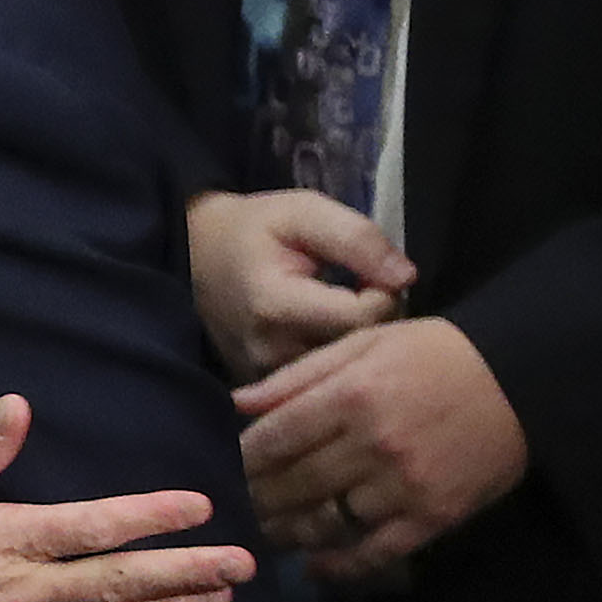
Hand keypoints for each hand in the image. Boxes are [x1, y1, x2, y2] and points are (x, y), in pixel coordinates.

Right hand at [187, 189, 412, 378]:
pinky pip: (321, 384)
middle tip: (364, 292)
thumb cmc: (254, 229)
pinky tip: (328, 335)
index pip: (364, 318)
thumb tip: (407, 277)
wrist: (194, 255)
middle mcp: (269, 352)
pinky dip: (335, 362)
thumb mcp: (303, 212)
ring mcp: (265, 378)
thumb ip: (356, 238)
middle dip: (376, 323)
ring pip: (343, 374)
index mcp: (276, 306)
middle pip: (357, 352)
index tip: (371, 273)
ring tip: (347, 313)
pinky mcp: (265, 390)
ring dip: (358, 346)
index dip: (383, 293)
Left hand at [235, 317, 524, 578]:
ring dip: (289, 532)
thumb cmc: (434, 353)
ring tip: (265, 534)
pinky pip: (376, 551)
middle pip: (295, 484)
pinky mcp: (433, 517)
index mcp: (350, 396)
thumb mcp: (362, 343)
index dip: (243, 458)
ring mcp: (404, 486)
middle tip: (235, 506)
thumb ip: (298, 376)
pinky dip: (341, 565)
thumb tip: (239, 404)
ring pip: (328, 522)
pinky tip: (316, 566)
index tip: (225, 467)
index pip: (276, 438)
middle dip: (257, 498)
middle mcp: (372, 445)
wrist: (522, 380)